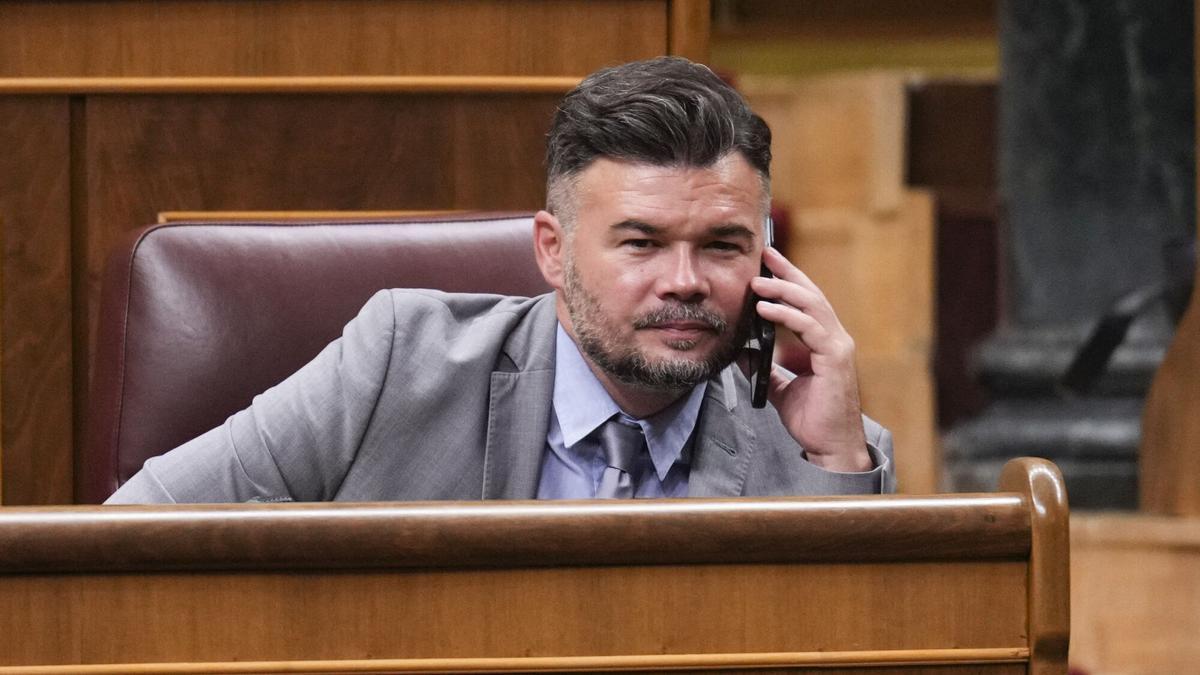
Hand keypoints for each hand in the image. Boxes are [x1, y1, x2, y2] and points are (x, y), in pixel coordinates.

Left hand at [749, 247, 871, 471]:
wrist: (829, 447)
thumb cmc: (812, 419)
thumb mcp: (781, 387)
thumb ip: (766, 367)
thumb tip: (743, 351)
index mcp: (825, 342)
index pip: (807, 302)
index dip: (789, 279)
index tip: (768, 262)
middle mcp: (835, 338)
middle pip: (811, 294)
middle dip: (787, 272)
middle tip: (764, 254)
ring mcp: (837, 346)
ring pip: (811, 305)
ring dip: (783, 289)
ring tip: (756, 281)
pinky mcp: (834, 359)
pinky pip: (810, 327)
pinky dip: (786, 314)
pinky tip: (765, 308)